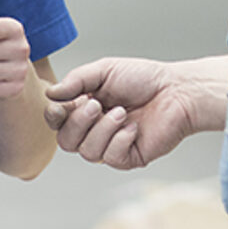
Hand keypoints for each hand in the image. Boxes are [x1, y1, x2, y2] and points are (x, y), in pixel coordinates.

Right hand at [43, 57, 202, 169]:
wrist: (177, 91)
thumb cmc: (144, 79)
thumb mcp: (105, 70)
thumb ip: (76, 81)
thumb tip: (50, 94)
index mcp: (86, 108)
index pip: (57, 121)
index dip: (54, 116)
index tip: (62, 105)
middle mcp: (95, 129)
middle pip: (66, 141)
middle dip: (78, 123)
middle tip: (98, 105)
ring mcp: (111, 145)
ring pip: (87, 152)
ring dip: (103, 129)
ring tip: (123, 112)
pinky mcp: (128, 158)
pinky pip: (110, 158)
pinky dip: (120, 140)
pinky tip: (134, 128)